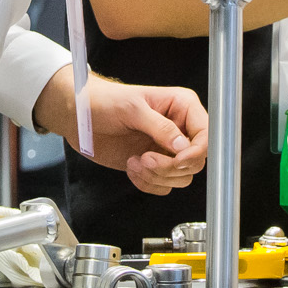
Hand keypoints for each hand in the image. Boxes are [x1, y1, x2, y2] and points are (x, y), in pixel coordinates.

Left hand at [37, 70, 211, 193]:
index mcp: (182, 107)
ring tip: (136, 162)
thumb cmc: (105, 101)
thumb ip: (160, 127)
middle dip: (170, 167)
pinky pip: (163, 186)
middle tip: (147, 159)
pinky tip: (132, 166)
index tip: (177, 161)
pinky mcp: (153, 165)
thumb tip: (182, 146)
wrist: (81, 116)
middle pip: (196, 161)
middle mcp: (179, 129)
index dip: (196, 152)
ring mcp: (166, 149)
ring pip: (181, 177)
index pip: (206, 134)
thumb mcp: (132, 109)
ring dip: (157, 176)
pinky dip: (147, 183)